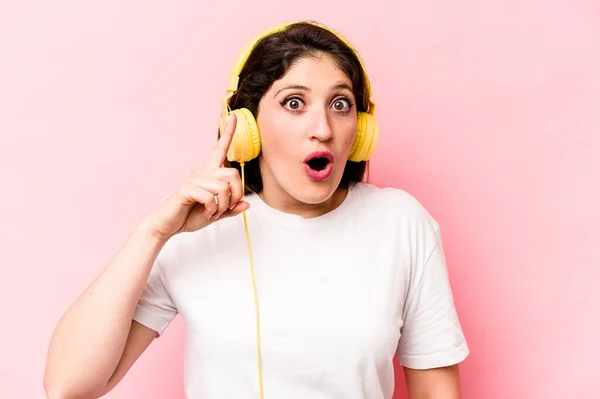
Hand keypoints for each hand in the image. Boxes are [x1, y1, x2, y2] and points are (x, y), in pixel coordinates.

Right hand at [142, 114, 249, 239]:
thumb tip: (247, 204)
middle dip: (236, 194)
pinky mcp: (187, 189)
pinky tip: (206, 212)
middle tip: (228, 208)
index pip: (220, 149)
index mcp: (209, 174)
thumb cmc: (189, 216)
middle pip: (232, 173)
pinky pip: (210, 197)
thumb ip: (231, 209)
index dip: (228, 133)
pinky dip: (212, 209)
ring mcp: (194, 180)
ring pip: (223, 187)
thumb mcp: (216, 214)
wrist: (168, 225)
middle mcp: (202, 172)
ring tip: (214, 212)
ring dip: (223, 205)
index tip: (235, 117)